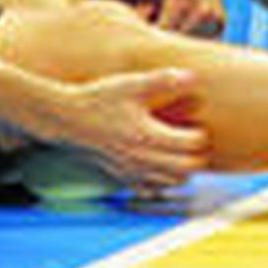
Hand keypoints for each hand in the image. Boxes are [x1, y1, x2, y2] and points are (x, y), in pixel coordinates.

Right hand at [37, 68, 209, 191]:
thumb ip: (163, 80)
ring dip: (183, 170)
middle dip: (197, 155)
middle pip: (188, 168)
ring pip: (172, 182)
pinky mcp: (121, 178)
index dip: (201, 135)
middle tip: (194, 140)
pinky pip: (151, 190)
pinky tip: (159, 165)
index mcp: (149, 136)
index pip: (192, 145)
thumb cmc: (98, 100)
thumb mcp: (131, 85)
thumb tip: (192, 77)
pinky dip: (162, 182)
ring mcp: (132, 172)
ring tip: (180, 152)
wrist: (66, 119)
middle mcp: (143, 159)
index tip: (196, 124)